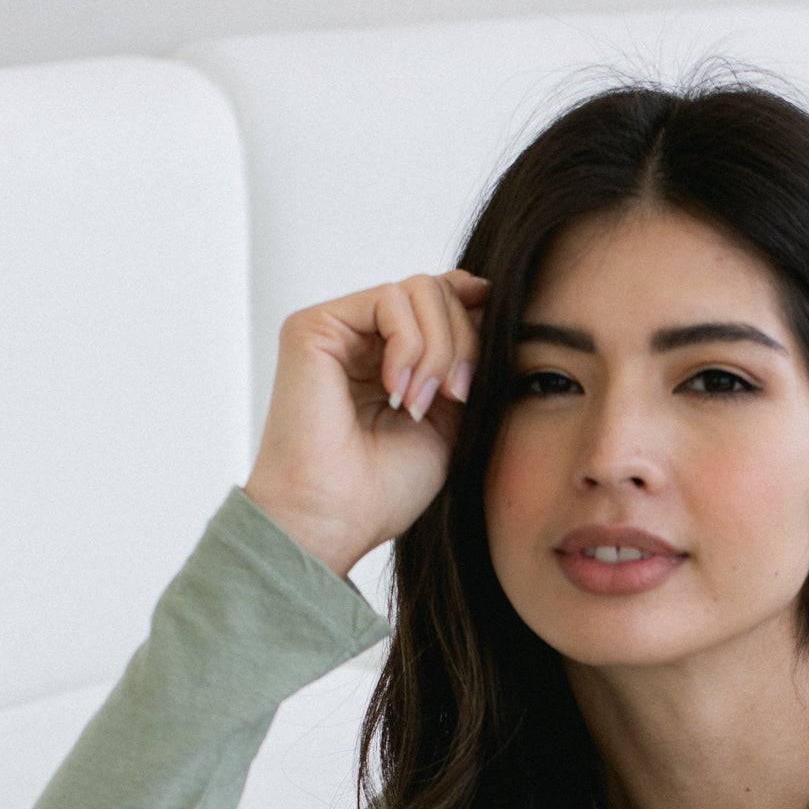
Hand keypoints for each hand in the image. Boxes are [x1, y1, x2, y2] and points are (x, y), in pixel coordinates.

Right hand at [243, 269, 491, 578]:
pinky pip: (390, 299)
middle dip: (464, 342)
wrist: (335, 520)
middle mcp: (362, 337)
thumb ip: (463, 362)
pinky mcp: (315, 326)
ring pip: (420, 289)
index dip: (476, 315)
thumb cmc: (383, 489)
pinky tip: (398, 391)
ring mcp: (338, 329)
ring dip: (440, 348)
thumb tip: (487, 296)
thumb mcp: (451, 420)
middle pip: (439, 290)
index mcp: (391, 357)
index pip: (444, 302)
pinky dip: (411, 345)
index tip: (494, 359)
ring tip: (422, 404)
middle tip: (455, 398)